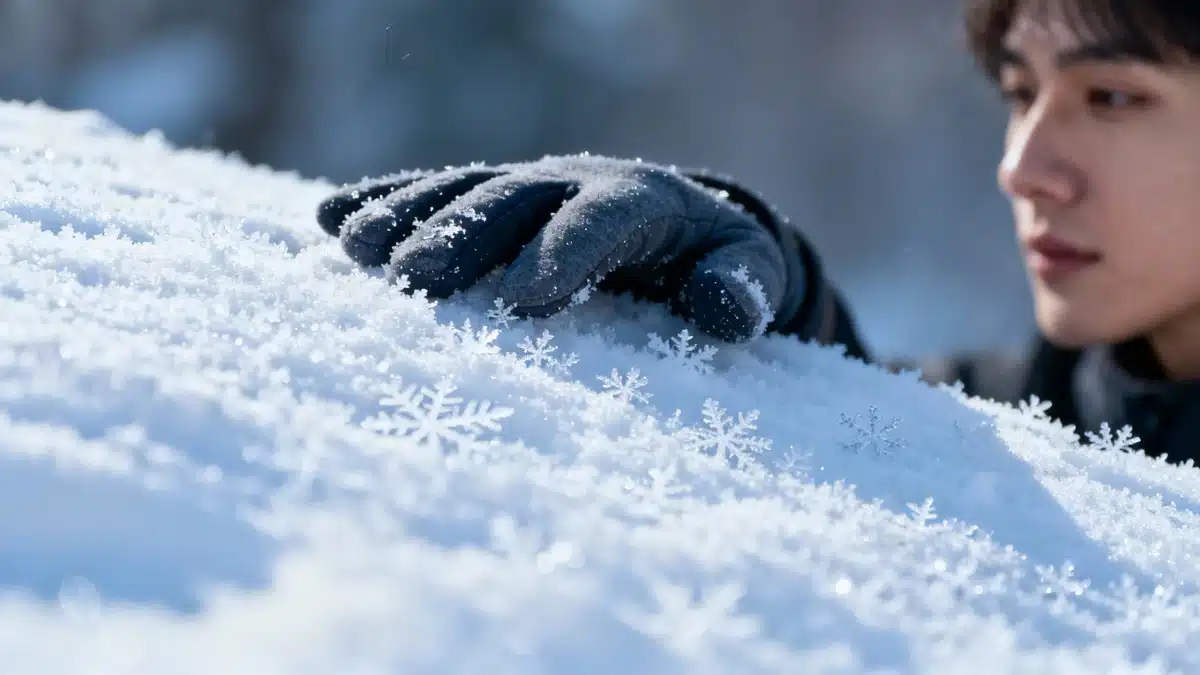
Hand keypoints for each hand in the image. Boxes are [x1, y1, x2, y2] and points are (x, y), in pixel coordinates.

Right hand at [316, 155, 810, 342]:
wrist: (682, 226)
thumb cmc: (717, 262)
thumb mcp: (750, 273)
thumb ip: (743, 287)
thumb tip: (727, 310)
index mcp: (641, 200)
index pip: (601, 218)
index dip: (564, 252)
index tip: (523, 301)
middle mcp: (572, 182)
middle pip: (512, 200)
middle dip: (461, 235)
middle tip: (412, 279)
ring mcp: (525, 186)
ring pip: (461, 191)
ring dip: (408, 218)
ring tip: (357, 252)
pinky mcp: (490, 200)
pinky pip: (433, 192)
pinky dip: (383, 202)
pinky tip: (329, 221)